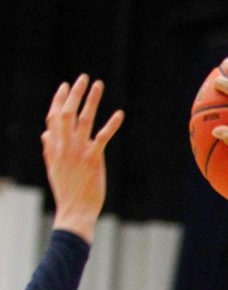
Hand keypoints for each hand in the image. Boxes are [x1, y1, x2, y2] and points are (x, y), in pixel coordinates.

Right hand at [43, 75, 123, 242]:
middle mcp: (63, 145)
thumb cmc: (67, 191)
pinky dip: (111, 124)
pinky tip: (119, 113)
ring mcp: (77, 151)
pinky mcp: (93, 159)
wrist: (75, 210)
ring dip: (91, 100)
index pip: (53, 117)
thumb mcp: (54, 167)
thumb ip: (49, 149)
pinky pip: (103, 137)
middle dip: (75, 93)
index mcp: (53, 146)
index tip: (65, 86)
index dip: (59, 100)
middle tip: (83, 78)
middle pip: (66, 112)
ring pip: (84, 119)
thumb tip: (45, 134)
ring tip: (98, 85)